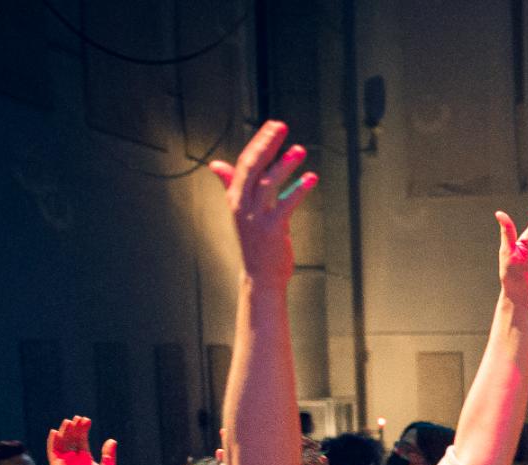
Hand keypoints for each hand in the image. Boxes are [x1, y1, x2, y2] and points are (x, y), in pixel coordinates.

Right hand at [46, 417, 116, 464]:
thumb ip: (109, 455)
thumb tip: (112, 440)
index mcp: (84, 456)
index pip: (81, 439)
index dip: (83, 429)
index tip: (86, 420)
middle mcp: (73, 457)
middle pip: (71, 438)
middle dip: (74, 428)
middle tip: (77, 418)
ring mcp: (64, 460)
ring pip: (62, 442)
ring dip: (64, 432)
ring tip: (68, 422)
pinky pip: (52, 451)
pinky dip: (52, 441)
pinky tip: (55, 432)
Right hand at [207, 120, 315, 284]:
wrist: (259, 276)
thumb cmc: (255, 242)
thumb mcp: (241, 210)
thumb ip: (231, 185)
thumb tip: (216, 165)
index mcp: (235, 197)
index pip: (244, 162)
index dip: (259, 142)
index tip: (273, 126)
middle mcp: (243, 204)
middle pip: (252, 167)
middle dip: (266, 144)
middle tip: (281, 125)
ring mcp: (257, 216)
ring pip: (268, 182)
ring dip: (284, 164)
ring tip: (300, 150)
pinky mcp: (273, 228)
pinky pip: (286, 203)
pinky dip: (299, 189)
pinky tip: (312, 177)